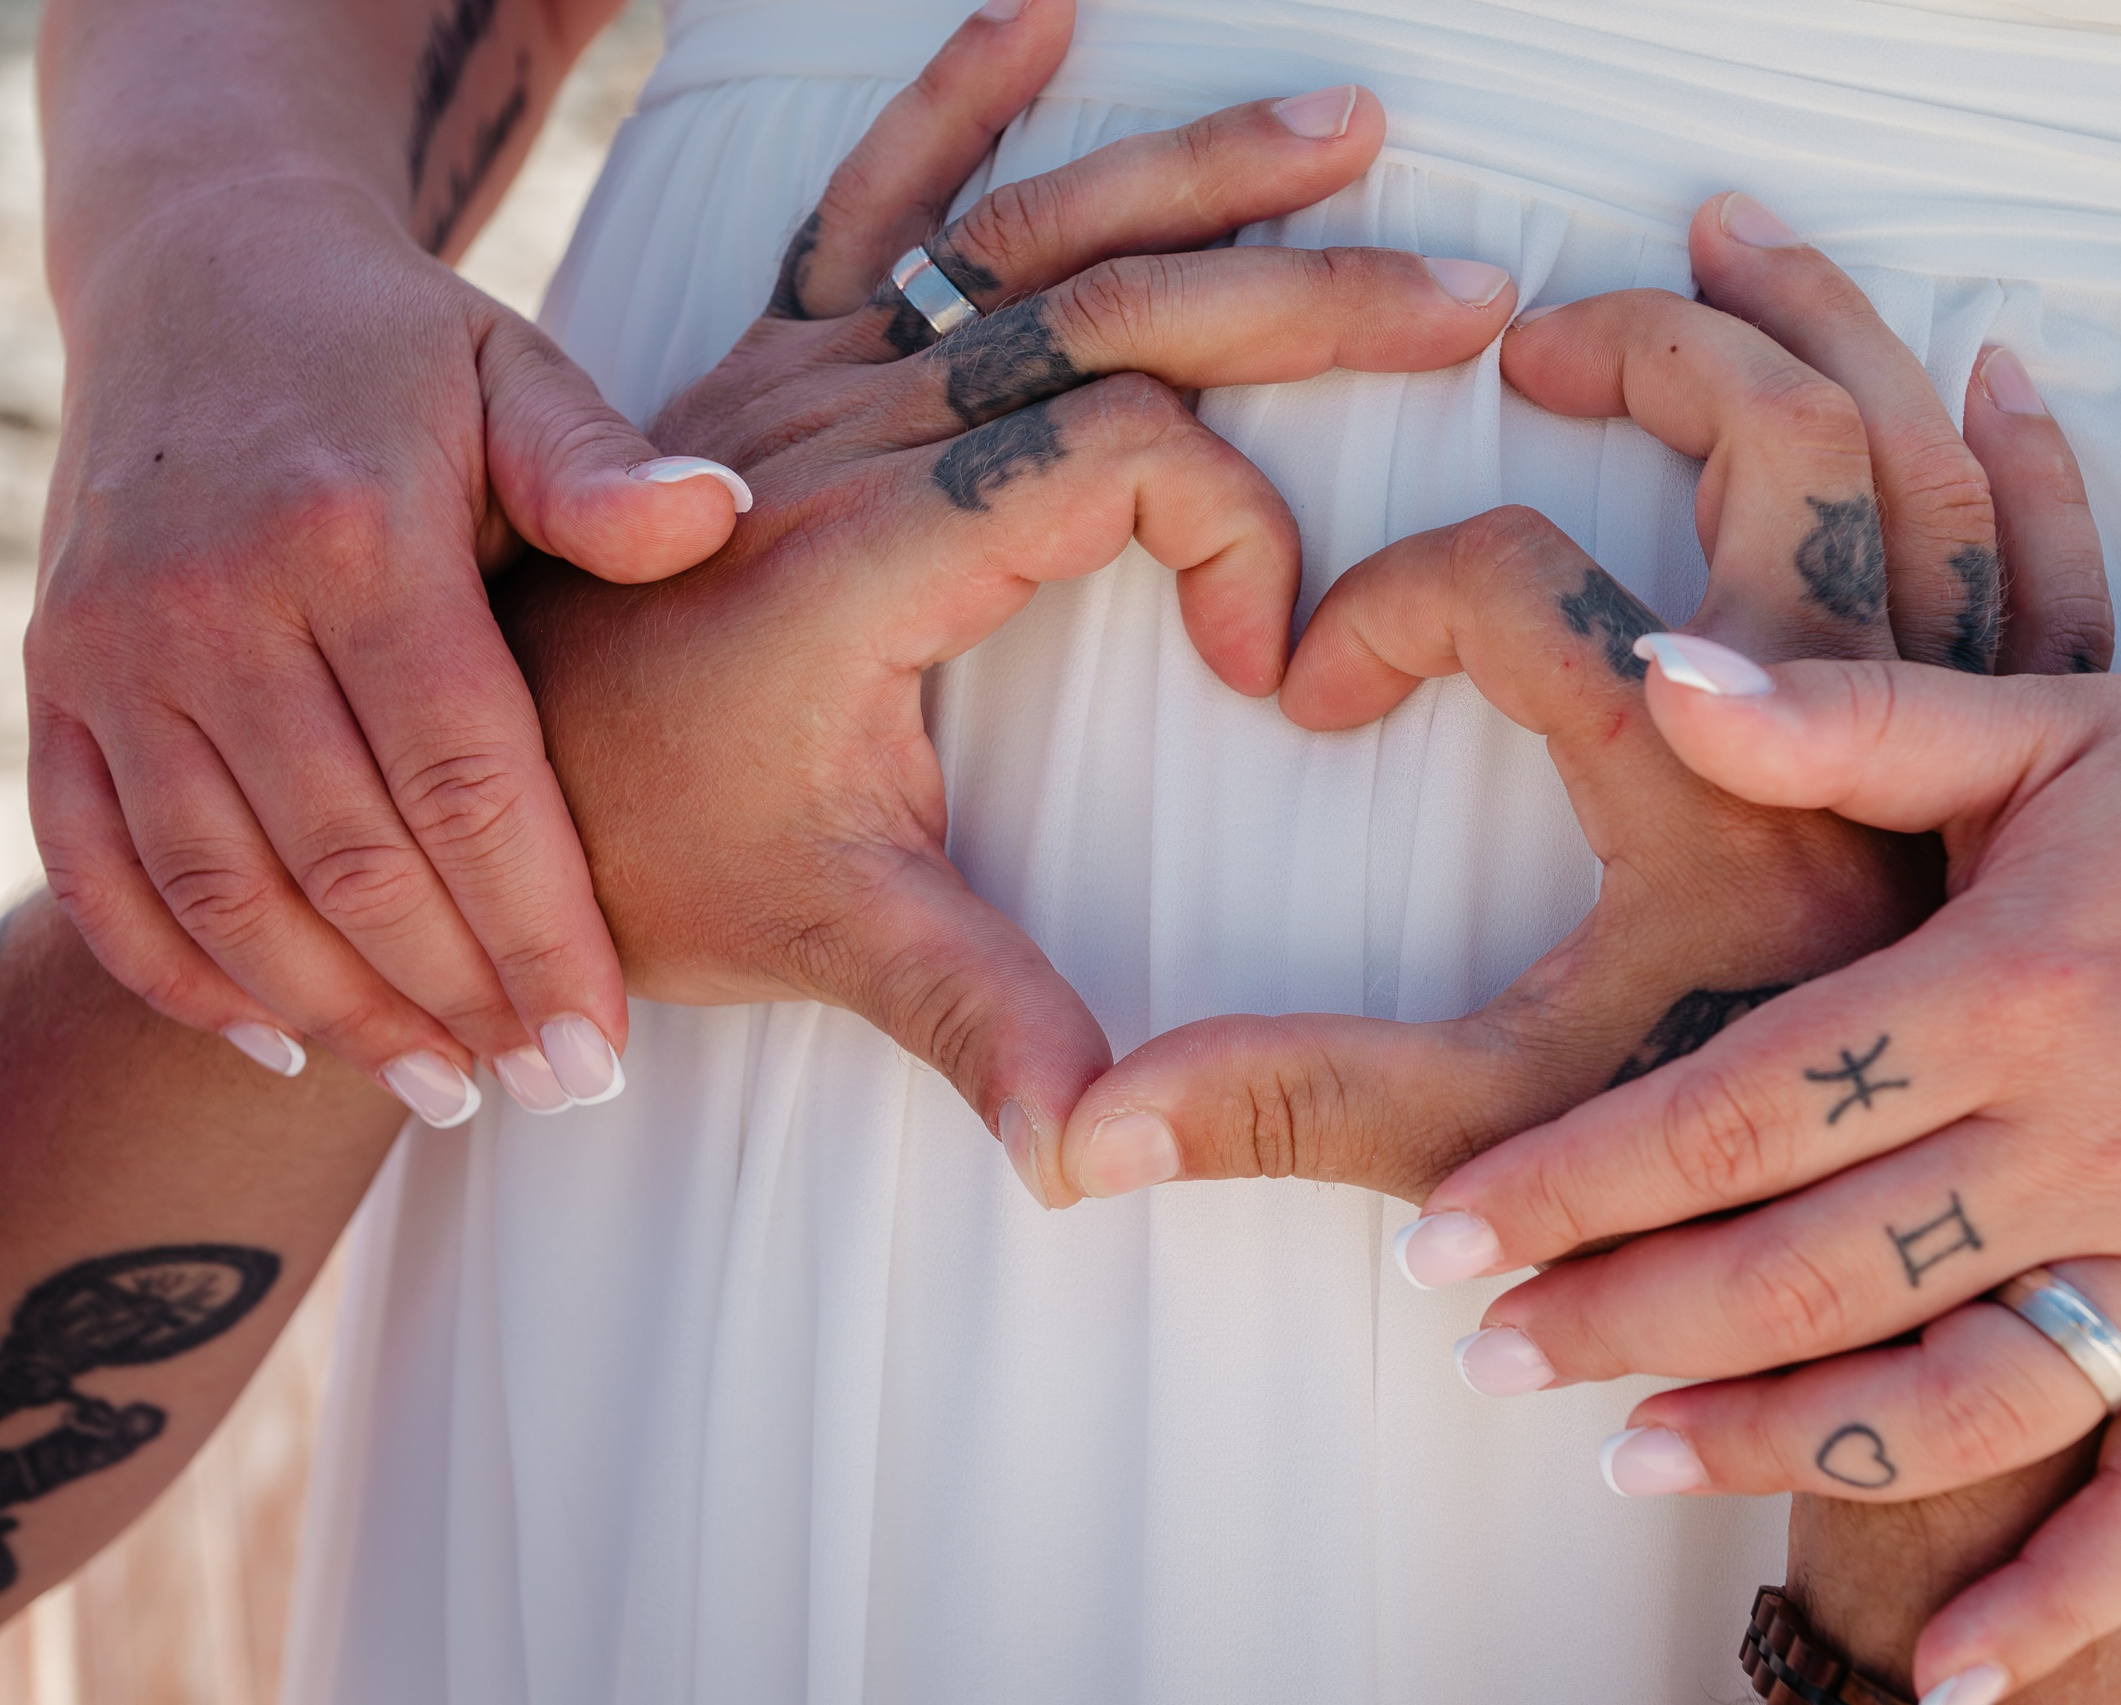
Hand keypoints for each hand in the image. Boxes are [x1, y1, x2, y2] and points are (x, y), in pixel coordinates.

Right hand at [27, 173, 746, 1123]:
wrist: (200, 272)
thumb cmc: (402, 350)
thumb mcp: (517, 373)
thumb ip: (604, 470)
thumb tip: (719, 519)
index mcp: (354, 537)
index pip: (465, 786)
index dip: (536, 933)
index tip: (599, 1044)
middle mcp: (216, 605)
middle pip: (352, 862)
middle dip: (459, 1000)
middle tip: (548, 1091)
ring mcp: (114, 650)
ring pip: (224, 888)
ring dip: (337, 1011)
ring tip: (445, 1091)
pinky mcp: (55, 678)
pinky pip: (98, 861)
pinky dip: (176, 970)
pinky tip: (280, 1039)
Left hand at [501, 8, 1517, 1179]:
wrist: (454, 767)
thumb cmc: (631, 850)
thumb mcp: (820, 941)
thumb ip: (972, 1019)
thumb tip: (1093, 1151)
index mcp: (873, 554)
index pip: (1127, 458)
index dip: (1241, 538)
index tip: (1266, 669)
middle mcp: (841, 436)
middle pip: (1112, 313)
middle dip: (1308, 299)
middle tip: (1467, 292)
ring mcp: (803, 384)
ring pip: (1022, 236)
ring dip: (1190, 174)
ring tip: (1339, 122)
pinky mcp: (771, 369)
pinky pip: (871, 202)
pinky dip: (955, 102)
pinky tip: (1043, 17)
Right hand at [1036, 194, 2108, 1206]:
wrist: (1958, 1307)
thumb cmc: (1725, 1220)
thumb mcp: (1481, 1145)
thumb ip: (1283, 1108)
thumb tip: (1078, 1134)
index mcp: (1705, 790)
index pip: (1522, 588)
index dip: (1386, 608)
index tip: (1317, 687)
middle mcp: (1853, 735)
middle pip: (1771, 443)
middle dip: (1649, 351)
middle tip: (1537, 345)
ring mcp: (1961, 746)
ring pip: (1919, 467)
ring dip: (1824, 331)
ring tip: (1728, 239)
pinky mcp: (2033, 784)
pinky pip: (2059, 577)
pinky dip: (2026, 467)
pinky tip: (1990, 376)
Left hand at [1404, 637, 2120, 1694]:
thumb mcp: (2048, 728)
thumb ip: (1848, 719)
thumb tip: (1660, 670)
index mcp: (2016, 984)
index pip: (1745, 1107)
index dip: (1578, 1179)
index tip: (1447, 1235)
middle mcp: (2097, 1135)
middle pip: (1819, 1266)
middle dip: (1629, 1321)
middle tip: (1487, 1355)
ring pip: (1965, 1396)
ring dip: (1789, 1446)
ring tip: (1627, 1457)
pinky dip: (2075, 1595)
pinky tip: (1963, 1678)